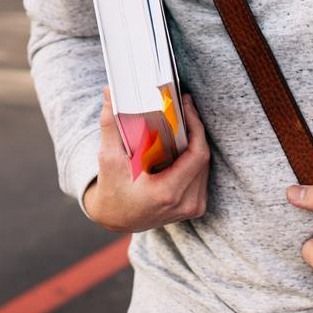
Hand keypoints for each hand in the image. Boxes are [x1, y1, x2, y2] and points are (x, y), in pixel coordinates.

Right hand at [83, 87, 209, 233]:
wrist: (115, 219)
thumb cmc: (111, 191)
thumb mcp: (108, 158)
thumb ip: (110, 124)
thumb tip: (109, 93)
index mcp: (167, 193)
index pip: (197, 155)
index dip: (196, 126)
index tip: (187, 105)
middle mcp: (185, 203)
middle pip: (203, 158)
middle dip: (196, 128)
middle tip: (184, 106)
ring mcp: (192, 207)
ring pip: (205, 165)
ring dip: (196, 141)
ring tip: (183, 120)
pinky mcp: (194, 206)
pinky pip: (202, 174)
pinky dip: (195, 156)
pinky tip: (183, 141)